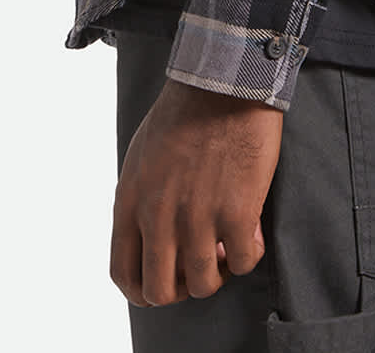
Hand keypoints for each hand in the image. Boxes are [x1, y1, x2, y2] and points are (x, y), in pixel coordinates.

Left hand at [110, 75, 283, 306]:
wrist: (223, 82)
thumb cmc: (184, 113)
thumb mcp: (142, 157)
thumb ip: (141, 201)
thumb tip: (151, 238)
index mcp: (130, 201)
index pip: (123, 274)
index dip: (143, 291)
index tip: (166, 281)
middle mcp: (158, 216)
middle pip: (160, 292)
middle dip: (182, 287)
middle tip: (199, 264)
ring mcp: (197, 218)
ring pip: (203, 285)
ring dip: (218, 270)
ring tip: (227, 242)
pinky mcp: (236, 212)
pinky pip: (242, 262)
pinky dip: (248, 253)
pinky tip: (251, 229)